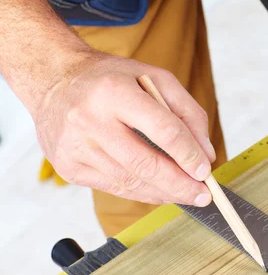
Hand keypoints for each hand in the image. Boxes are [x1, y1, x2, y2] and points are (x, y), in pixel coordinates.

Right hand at [33, 52, 215, 205]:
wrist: (53, 81)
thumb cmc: (111, 80)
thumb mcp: (155, 79)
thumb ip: (188, 112)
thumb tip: (206, 154)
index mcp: (114, 91)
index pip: (163, 130)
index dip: (189, 155)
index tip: (206, 171)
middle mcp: (89, 119)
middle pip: (145, 164)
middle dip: (180, 185)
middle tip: (203, 195)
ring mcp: (75, 146)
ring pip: (130, 182)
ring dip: (164, 193)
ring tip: (187, 194)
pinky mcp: (68, 167)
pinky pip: (114, 188)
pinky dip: (143, 194)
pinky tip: (161, 192)